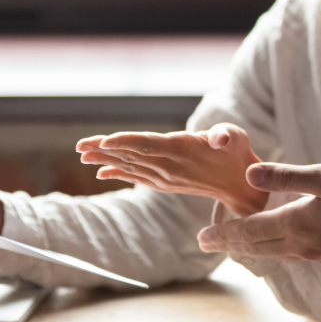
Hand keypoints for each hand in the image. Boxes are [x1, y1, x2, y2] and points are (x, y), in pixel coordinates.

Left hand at [76, 123, 266, 216]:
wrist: (241, 186)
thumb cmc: (238, 153)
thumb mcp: (237, 138)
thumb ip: (227, 135)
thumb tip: (220, 137)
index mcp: (183, 151)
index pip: (149, 145)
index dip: (126, 142)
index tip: (104, 142)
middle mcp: (170, 167)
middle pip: (132, 155)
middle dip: (104, 149)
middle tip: (79, 146)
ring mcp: (166, 177)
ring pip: (131, 166)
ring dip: (106, 160)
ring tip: (83, 155)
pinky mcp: (165, 183)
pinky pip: (137, 177)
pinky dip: (119, 173)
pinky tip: (102, 172)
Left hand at [196, 163, 320, 262]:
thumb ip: (287, 177)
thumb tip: (249, 176)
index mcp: (294, 223)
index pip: (248, 231)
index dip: (223, 234)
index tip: (200, 238)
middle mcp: (298, 244)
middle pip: (253, 247)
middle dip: (227, 244)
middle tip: (205, 243)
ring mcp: (312, 253)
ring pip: (269, 253)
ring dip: (246, 248)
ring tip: (231, 244)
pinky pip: (286, 255)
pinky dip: (268, 250)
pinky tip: (270, 246)